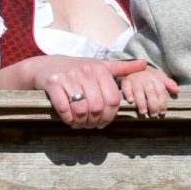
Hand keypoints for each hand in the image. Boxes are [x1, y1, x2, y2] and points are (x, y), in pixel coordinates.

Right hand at [32, 57, 147, 128]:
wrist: (46, 66)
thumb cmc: (77, 69)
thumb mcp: (99, 66)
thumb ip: (121, 68)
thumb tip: (144, 64)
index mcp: (99, 69)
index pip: (113, 100)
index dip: (110, 116)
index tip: (104, 122)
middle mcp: (85, 71)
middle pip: (97, 107)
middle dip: (94, 121)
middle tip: (90, 125)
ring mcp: (68, 77)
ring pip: (81, 109)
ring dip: (81, 122)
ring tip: (80, 124)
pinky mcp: (53, 83)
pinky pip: (64, 108)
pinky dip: (68, 118)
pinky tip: (69, 120)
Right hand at [119, 65, 178, 117]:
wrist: (135, 64)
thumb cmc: (150, 75)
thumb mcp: (161, 77)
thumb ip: (169, 84)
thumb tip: (177, 90)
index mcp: (156, 79)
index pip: (161, 92)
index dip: (162, 102)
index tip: (162, 112)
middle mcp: (146, 78)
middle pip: (151, 92)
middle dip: (153, 104)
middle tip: (153, 115)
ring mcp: (135, 79)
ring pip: (139, 91)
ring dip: (141, 102)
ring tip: (143, 112)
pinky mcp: (126, 81)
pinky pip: (126, 87)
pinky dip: (128, 94)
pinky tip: (130, 101)